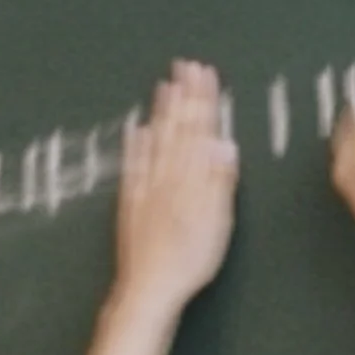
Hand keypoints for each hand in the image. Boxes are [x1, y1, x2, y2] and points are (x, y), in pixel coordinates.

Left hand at [115, 61, 237, 312]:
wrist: (150, 287)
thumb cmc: (189, 259)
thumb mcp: (217, 221)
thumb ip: (218, 179)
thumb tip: (223, 142)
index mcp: (191, 178)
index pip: (199, 129)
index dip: (204, 100)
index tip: (206, 73)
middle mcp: (166, 176)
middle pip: (177, 128)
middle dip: (183, 96)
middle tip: (185, 67)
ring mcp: (146, 188)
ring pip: (156, 140)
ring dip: (161, 112)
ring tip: (164, 86)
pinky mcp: (132, 203)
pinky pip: (134, 165)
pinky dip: (137, 144)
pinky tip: (137, 130)